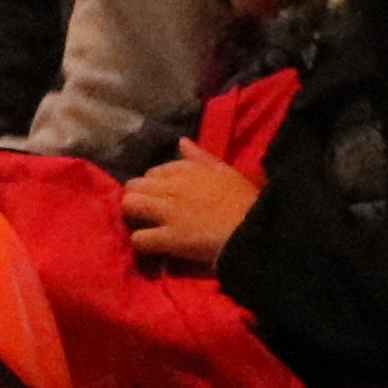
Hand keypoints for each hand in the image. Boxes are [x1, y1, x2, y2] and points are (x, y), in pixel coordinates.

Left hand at [118, 148, 251, 269]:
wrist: (256, 228)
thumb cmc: (247, 200)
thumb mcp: (225, 171)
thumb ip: (200, 156)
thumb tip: (181, 141)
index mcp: (188, 168)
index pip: (155, 171)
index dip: (155, 185)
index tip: (162, 195)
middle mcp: (172, 186)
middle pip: (135, 185)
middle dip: (137, 197)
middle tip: (145, 212)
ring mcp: (168, 211)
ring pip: (130, 205)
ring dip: (133, 216)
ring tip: (144, 225)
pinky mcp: (169, 237)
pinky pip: (139, 238)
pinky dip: (142, 243)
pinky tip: (152, 246)